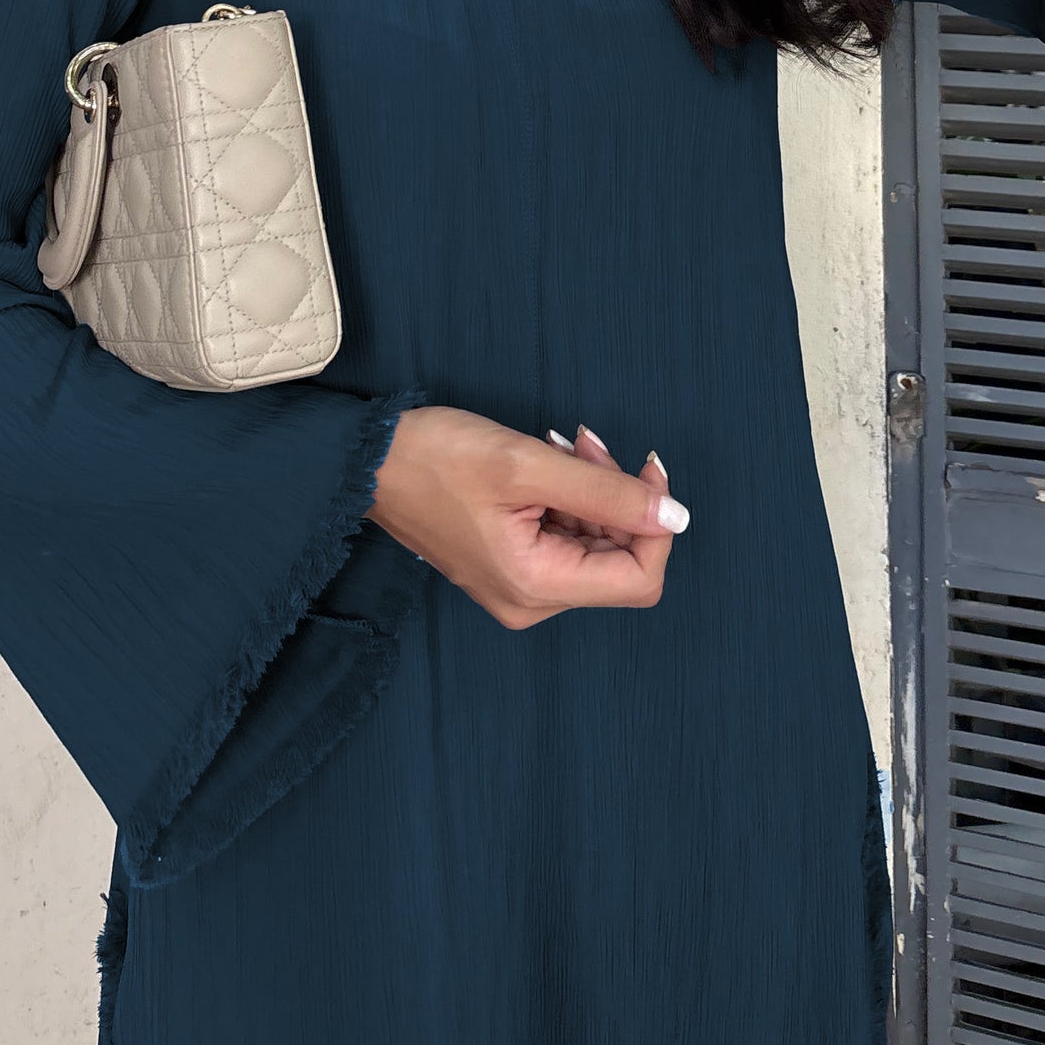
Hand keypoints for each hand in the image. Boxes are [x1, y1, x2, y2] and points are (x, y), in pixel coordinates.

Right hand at [363, 403, 685, 629]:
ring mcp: (519, 587)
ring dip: (592, 490)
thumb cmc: (437, 458)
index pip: (640, 577)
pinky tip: (548, 460)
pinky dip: (569, 498)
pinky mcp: (509, 566)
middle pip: (618, 561)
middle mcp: (531, 601)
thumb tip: (676, 519)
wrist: (367, 462)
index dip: (656, 523)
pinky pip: (564, 540)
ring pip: (593, 546)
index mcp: (536, 586)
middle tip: (587, 443)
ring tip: (564, 444)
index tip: (645, 466)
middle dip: (619, 497)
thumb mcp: (528, 464)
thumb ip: (607, 493)